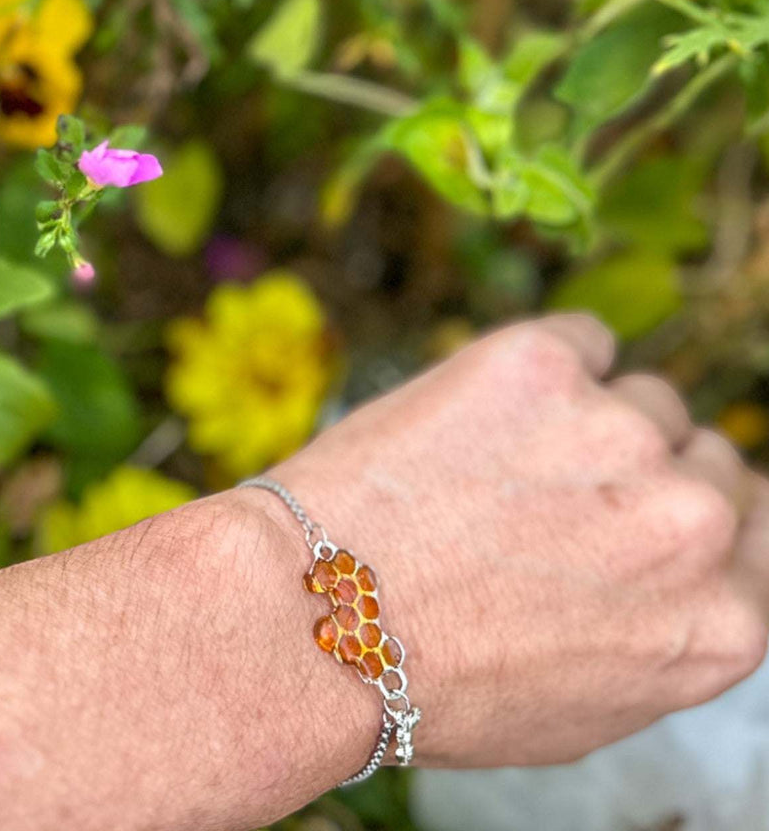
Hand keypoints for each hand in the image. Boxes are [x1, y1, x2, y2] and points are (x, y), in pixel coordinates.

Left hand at [241, 314, 768, 767]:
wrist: (320, 619)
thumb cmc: (434, 679)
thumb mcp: (588, 705)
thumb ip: (663, 631)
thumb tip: (683, 576)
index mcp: (722, 621)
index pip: (754, 532)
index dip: (690, 519)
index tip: (642, 514)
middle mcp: (694, 522)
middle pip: (701, 457)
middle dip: (635, 475)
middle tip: (545, 498)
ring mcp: (618, 431)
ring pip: (638, 397)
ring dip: (583, 423)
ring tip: (492, 466)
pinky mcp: (540, 362)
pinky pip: (579, 339)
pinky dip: (544, 365)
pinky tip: (481, 410)